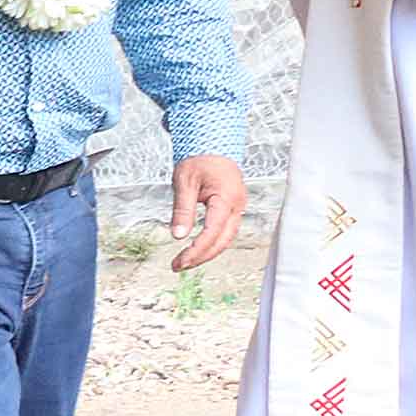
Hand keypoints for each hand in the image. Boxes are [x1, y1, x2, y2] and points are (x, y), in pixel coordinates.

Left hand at [168, 154, 244, 270]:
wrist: (213, 149)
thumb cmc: (199, 161)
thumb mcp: (184, 183)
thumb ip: (182, 210)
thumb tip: (177, 236)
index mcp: (226, 198)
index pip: (213, 231)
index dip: (197, 249)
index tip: (180, 261)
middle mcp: (237, 206)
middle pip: (222, 240)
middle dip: (201, 257)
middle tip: (178, 266)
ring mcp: (238, 209)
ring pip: (225, 239)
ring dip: (206, 253)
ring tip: (184, 262)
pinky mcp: (233, 210)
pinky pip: (225, 232)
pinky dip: (211, 244)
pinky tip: (196, 250)